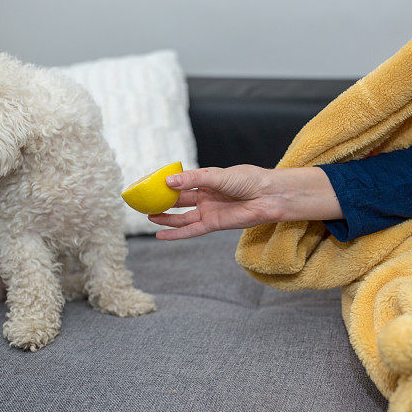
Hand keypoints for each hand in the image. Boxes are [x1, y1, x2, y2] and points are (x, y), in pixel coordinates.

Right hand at [148, 165, 341, 239]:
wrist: (269, 196)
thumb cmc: (249, 180)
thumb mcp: (218, 176)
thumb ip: (193, 179)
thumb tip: (168, 183)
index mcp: (206, 180)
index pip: (181, 182)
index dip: (166, 184)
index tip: (149, 184)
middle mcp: (206, 196)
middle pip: (179, 200)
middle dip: (162, 201)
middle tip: (143, 202)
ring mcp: (209, 210)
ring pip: (182, 216)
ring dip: (166, 218)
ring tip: (148, 217)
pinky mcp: (214, 224)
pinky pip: (191, 230)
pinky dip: (176, 234)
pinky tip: (160, 235)